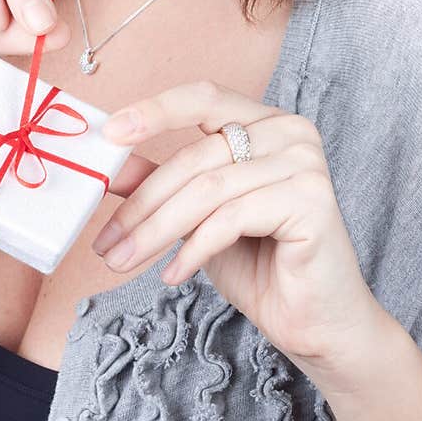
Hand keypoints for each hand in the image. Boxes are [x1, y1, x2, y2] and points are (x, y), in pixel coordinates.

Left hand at [94, 80, 386, 386]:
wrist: (316, 323)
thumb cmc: (261, 266)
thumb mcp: (197, 217)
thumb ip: (162, 184)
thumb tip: (111, 165)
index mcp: (265, 121)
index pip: (202, 98)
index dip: (153, 110)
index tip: (108, 132)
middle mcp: (290, 131)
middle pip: (196, 155)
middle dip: (142, 203)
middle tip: (105, 243)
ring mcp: (305, 161)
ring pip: (207, 189)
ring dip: (156, 231)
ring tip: (124, 261)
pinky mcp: (311, 199)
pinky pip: (231, 218)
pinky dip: (193, 249)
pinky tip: (174, 274)